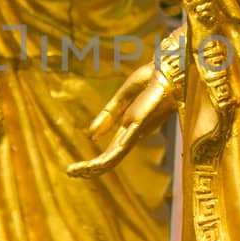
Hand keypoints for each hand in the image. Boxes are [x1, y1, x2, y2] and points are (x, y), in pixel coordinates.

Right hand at [68, 60, 178, 178]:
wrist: (169, 67)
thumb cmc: (152, 79)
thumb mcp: (123, 98)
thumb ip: (108, 116)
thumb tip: (90, 137)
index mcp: (130, 127)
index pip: (110, 152)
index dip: (93, 163)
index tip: (73, 170)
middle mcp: (134, 132)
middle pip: (111, 157)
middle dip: (91, 168)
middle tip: (70, 173)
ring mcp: (138, 129)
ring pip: (116, 156)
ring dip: (97, 165)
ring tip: (78, 171)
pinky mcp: (141, 123)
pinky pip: (125, 143)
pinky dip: (111, 154)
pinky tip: (100, 161)